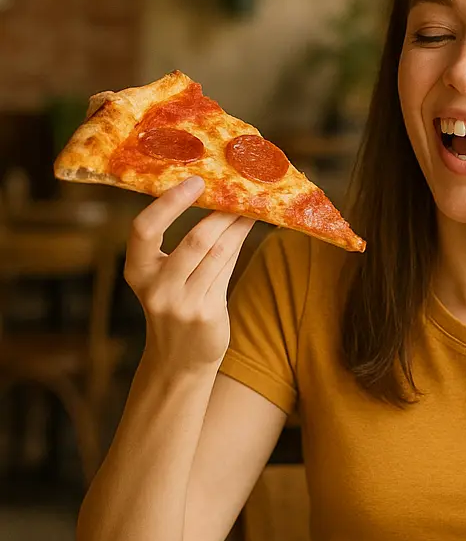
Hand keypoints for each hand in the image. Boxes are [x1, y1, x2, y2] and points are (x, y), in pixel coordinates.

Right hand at [124, 177, 254, 370]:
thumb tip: (220, 198)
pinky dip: (239, 244)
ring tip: (253, 204)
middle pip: (194, 241)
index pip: (144, 229)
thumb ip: (191, 243)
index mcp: (137, 271)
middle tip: (240, 188)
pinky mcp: (205, 314)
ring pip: (217, 253)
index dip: (169, 204)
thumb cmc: (178, 305)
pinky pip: (227, 270)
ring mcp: (181, 304)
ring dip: (237, 226)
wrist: (180, 359)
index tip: (194, 181)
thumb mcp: (169, 277)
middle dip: (221, 213)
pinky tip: (249, 228)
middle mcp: (155, 288)